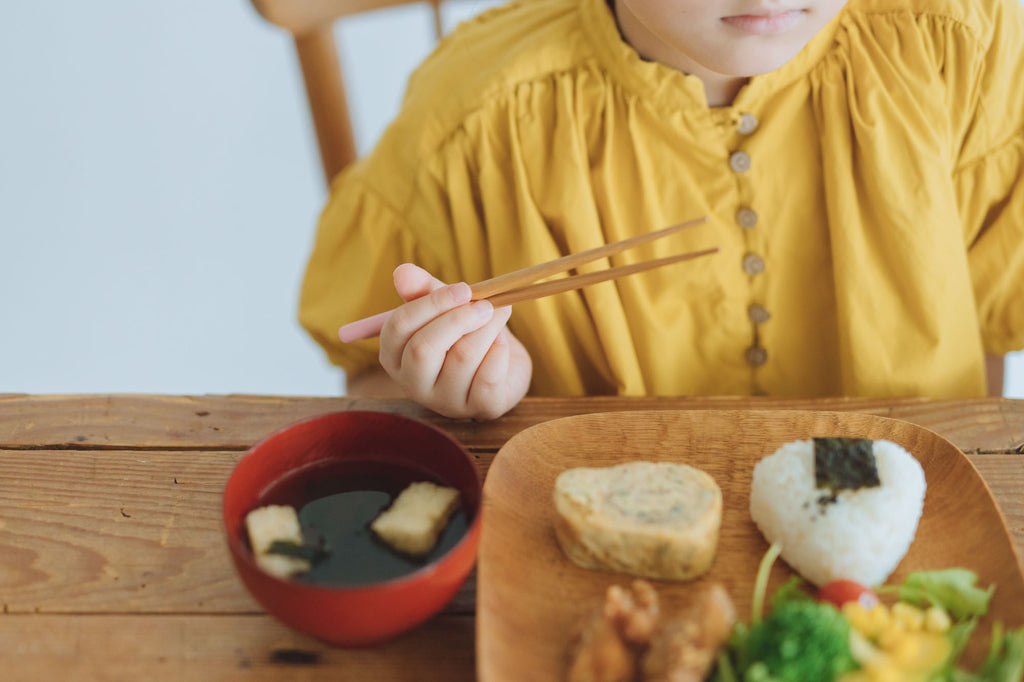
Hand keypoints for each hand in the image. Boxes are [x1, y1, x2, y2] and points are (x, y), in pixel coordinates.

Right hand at [377, 263, 531, 419]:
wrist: (504, 365)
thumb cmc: (466, 333)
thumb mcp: (445, 307)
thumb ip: (424, 289)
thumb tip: (401, 271)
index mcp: (395, 356)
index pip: (398, 327)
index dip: (432, 303)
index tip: (464, 288)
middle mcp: (413, 384)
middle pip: (423, 348)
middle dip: (458, 318)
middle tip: (486, 304)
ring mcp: (445, 401)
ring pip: (461, 358)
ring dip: (487, 329)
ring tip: (500, 314)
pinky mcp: (478, 409)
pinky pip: (487, 377)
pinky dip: (500, 352)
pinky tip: (502, 344)